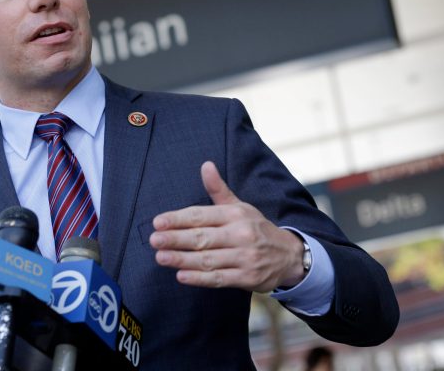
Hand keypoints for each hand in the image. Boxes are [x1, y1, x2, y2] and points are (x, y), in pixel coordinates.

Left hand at [149, 161, 305, 292]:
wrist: (289, 256)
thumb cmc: (256, 229)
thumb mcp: (240, 206)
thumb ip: (218, 189)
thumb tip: (205, 165)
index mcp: (236, 214)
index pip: (202, 215)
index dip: (178, 219)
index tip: (158, 222)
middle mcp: (241, 234)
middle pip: (203, 237)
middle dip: (176, 239)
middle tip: (154, 240)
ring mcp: (245, 257)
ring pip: (208, 259)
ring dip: (183, 259)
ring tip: (161, 257)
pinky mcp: (247, 278)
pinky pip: (219, 278)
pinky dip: (200, 278)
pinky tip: (182, 275)